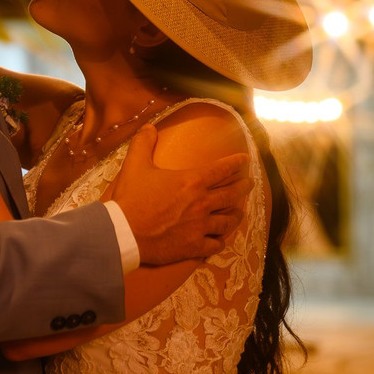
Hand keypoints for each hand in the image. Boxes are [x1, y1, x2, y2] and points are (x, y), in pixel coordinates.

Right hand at [107, 125, 250, 265]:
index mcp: (192, 181)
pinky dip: (220, 241)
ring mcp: (200, 227)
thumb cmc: (131, 198)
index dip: (236, 163)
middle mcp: (202, 203)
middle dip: (244, 186)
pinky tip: (221, 240)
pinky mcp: (194, 247)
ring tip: (240, 212)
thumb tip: (148, 127)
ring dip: (236, 215)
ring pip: (228, 221)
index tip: (246, 160)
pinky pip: (215, 245)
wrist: (124, 232)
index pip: (222, 169)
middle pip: (232, 194)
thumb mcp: (135, 165)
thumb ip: (143, 143)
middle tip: (250, 183)